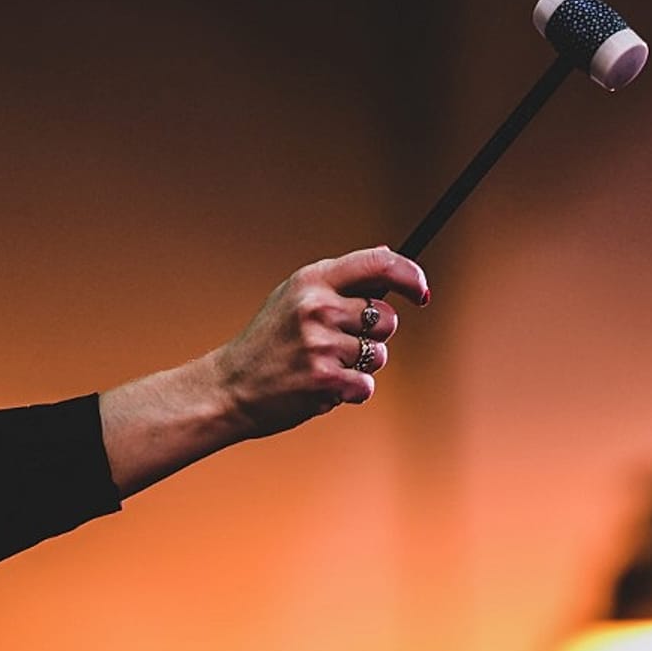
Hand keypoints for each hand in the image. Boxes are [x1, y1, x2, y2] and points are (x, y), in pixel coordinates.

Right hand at [99, 245, 428, 497]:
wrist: (230, 387)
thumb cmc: (268, 342)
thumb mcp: (294, 296)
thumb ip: (340, 280)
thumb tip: (389, 259)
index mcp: (313, 279)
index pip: (380, 264)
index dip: (411, 276)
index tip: (421, 293)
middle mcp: (318, 306)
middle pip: (387, 318)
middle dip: (375, 336)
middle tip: (338, 344)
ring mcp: (321, 343)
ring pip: (379, 355)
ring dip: (360, 366)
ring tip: (322, 366)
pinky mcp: (324, 379)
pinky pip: (366, 385)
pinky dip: (351, 391)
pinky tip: (321, 387)